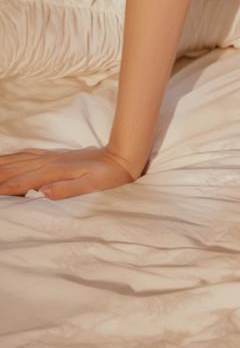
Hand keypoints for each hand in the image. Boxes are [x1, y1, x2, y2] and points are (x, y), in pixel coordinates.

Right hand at [0, 145, 140, 199]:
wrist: (120, 157)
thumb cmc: (108, 175)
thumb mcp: (90, 186)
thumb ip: (67, 189)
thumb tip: (44, 192)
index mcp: (53, 171)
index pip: (20, 183)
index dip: (3, 189)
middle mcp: (48, 161)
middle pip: (14, 170)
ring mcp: (50, 156)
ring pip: (18, 160)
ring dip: (2, 166)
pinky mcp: (54, 155)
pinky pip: (27, 154)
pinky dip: (12, 158)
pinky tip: (7, 159)